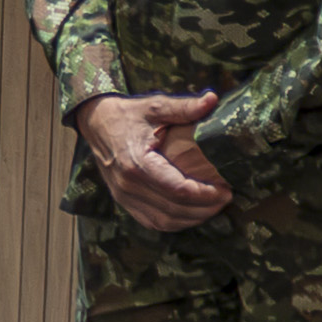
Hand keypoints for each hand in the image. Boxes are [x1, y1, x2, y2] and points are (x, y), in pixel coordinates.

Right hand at [73, 91, 234, 232]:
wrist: (96, 123)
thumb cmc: (129, 114)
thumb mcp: (156, 107)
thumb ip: (184, 107)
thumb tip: (212, 99)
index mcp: (137, 162)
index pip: (177, 189)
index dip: (205, 194)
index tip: (226, 189)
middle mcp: (128, 184)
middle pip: (174, 208)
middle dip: (205, 208)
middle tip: (225, 199)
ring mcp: (124, 196)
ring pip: (164, 221)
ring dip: (192, 219)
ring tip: (213, 207)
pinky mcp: (123, 201)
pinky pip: (152, 221)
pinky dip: (175, 222)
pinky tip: (192, 213)